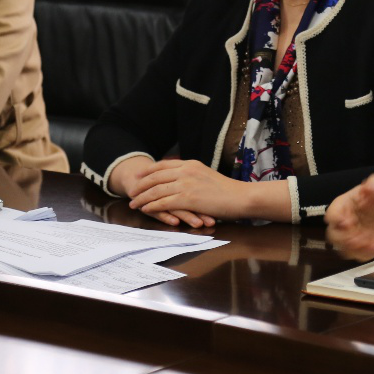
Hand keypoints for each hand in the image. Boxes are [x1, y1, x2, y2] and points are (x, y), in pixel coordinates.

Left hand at [127, 158, 248, 227]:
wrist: (241, 197)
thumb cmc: (228, 190)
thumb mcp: (208, 176)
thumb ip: (194, 175)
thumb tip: (184, 178)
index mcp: (191, 164)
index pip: (163, 165)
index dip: (148, 171)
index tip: (138, 175)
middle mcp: (186, 171)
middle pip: (156, 177)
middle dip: (141, 185)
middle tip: (131, 192)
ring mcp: (186, 184)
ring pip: (156, 190)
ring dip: (142, 197)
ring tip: (133, 203)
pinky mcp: (188, 199)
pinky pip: (163, 202)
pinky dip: (152, 206)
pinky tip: (145, 210)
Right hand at [325, 173, 373, 260]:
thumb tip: (368, 187)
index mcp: (344, 205)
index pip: (332, 213)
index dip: (336, 219)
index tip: (347, 221)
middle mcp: (343, 224)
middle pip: (333, 236)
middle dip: (344, 239)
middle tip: (358, 238)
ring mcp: (351, 238)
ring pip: (344, 250)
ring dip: (356, 249)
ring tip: (371, 243)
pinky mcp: (362, 249)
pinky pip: (360, 256)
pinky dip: (368, 253)